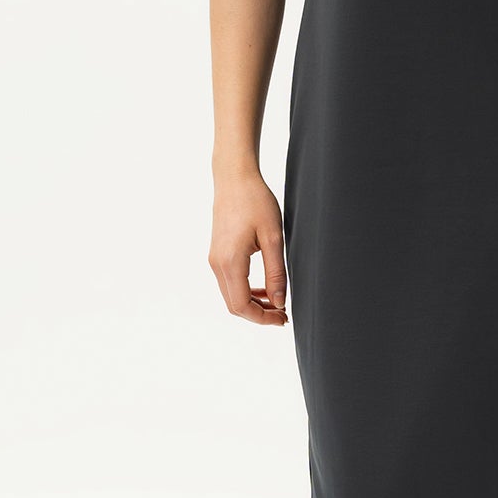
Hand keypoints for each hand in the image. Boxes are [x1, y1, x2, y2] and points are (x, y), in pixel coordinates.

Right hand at [210, 172, 287, 325]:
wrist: (234, 178)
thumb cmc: (256, 202)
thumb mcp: (273, 238)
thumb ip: (276, 273)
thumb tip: (279, 302)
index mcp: (230, 262)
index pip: (242, 306)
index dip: (263, 318)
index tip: (283, 318)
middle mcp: (217, 264)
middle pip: (234, 305)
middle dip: (259, 315)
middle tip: (283, 314)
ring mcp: (214, 259)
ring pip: (231, 295)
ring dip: (252, 303)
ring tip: (277, 302)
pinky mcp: (217, 254)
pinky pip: (229, 282)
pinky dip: (246, 291)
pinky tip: (264, 287)